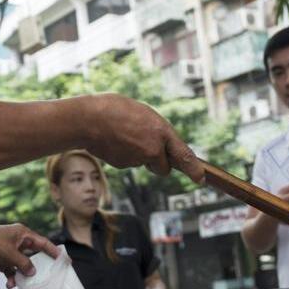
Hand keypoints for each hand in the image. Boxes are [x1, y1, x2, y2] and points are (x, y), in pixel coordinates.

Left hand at [0, 224, 61, 288]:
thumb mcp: (8, 253)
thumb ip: (23, 263)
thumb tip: (33, 272)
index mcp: (22, 234)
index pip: (42, 243)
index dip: (53, 251)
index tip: (64, 259)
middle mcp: (17, 242)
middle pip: (33, 255)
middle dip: (37, 267)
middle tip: (46, 277)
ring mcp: (8, 251)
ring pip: (22, 265)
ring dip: (21, 275)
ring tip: (20, 284)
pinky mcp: (0, 260)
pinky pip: (11, 270)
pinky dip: (11, 277)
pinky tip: (9, 284)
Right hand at [84, 94, 203, 182]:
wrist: (88, 119)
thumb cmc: (115, 109)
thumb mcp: (143, 114)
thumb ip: (156, 130)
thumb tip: (161, 144)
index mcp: (161, 131)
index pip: (184, 155)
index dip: (194, 169)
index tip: (200, 179)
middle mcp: (153, 148)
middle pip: (164, 168)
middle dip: (158, 164)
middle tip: (145, 148)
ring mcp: (137, 159)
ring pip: (143, 163)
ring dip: (138, 155)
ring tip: (123, 135)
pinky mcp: (123, 165)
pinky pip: (128, 162)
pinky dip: (124, 155)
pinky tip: (114, 141)